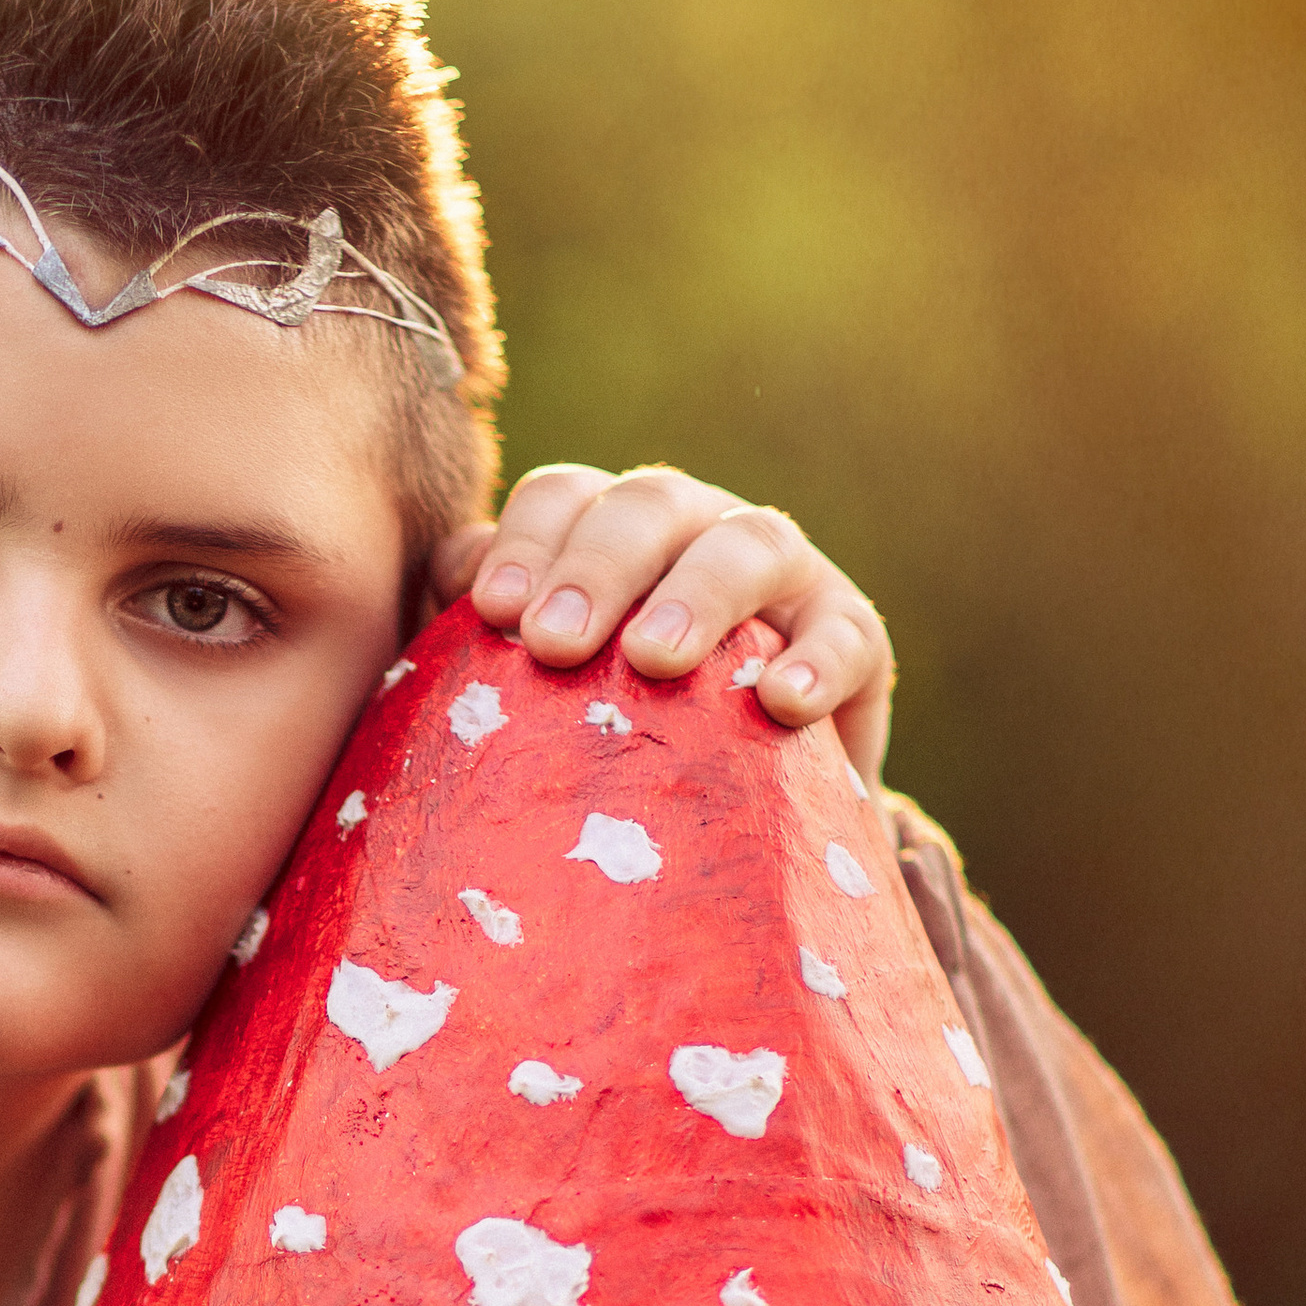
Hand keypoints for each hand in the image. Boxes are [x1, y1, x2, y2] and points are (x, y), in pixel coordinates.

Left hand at [433, 466, 895, 791]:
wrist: (737, 807)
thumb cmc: (611, 734)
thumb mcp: (545, 688)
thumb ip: (491, 631)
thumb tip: (452, 577)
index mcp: (609, 530)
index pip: (564, 498)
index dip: (526, 541)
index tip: (490, 611)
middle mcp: (696, 529)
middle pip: (649, 506)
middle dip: (597, 566)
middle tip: (552, 643)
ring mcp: (782, 576)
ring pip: (750, 544)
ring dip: (698, 594)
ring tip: (654, 659)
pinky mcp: (853, 637)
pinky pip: (847, 633)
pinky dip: (817, 660)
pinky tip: (781, 704)